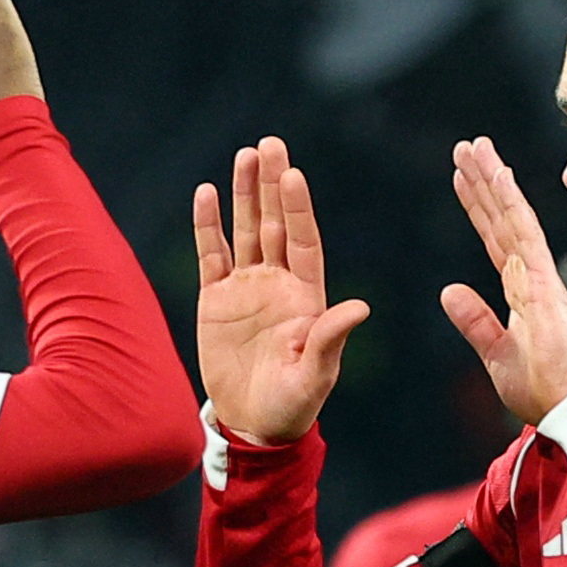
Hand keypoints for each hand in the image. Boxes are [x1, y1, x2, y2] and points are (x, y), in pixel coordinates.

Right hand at [193, 138, 371, 441]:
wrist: (254, 423)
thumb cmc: (293, 404)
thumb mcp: (316, 374)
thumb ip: (330, 339)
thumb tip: (360, 308)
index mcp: (307, 295)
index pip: (302, 241)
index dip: (297, 209)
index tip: (294, 175)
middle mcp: (277, 282)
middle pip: (274, 223)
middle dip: (272, 185)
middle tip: (270, 144)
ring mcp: (246, 287)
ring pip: (245, 230)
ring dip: (245, 194)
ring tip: (245, 155)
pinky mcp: (215, 299)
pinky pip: (211, 255)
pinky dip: (208, 225)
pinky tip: (207, 193)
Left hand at [439, 135, 566, 427]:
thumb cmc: (542, 391)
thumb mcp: (496, 355)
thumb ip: (475, 321)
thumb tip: (447, 291)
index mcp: (520, 292)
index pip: (494, 240)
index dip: (478, 209)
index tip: (463, 179)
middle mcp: (530, 277)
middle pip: (501, 220)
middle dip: (483, 182)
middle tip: (467, 147)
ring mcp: (539, 277)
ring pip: (511, 217)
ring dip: (492, 181)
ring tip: (475, 148)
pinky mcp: (544, 283)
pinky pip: (524, 235)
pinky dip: (510, 203)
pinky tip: (499, 175)